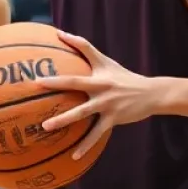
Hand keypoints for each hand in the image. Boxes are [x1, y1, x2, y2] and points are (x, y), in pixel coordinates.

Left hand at [40, 31, 157, 159]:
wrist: (152, 93)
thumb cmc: (122, 76)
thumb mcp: (105, 61)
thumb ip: (83, 47)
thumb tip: (60, 32)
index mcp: (97, 76)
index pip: (74, 70)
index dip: (58, 71)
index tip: (37, 76)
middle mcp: (101, 89)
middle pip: (75, 85)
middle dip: (55, 86)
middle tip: (35, 87)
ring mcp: (107, 105)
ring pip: (82, 113)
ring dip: (63, 120)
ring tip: (46, 127)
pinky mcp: (114, 119)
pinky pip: (96, 134)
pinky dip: (85, 146)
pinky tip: (73, 156)